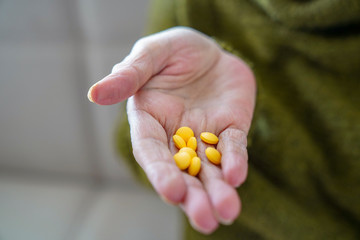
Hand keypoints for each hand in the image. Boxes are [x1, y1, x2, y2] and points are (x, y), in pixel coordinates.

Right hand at [88, 27, 255, 233]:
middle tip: (205, 220)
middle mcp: (175, 136)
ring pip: (210, 169)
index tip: (171, 191)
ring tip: (226, 212)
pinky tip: (237, 177)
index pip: (151, 152)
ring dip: (218, 190)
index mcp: (150, 122)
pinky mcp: (231, 128)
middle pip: (182, 172)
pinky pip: (233, 148)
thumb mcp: (150, 55)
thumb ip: (128, 75)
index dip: (160, 172)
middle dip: (193, 196)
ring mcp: (205, 135)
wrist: (210, 49)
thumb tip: (95, 94)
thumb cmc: (173, 51)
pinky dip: (236, 161)